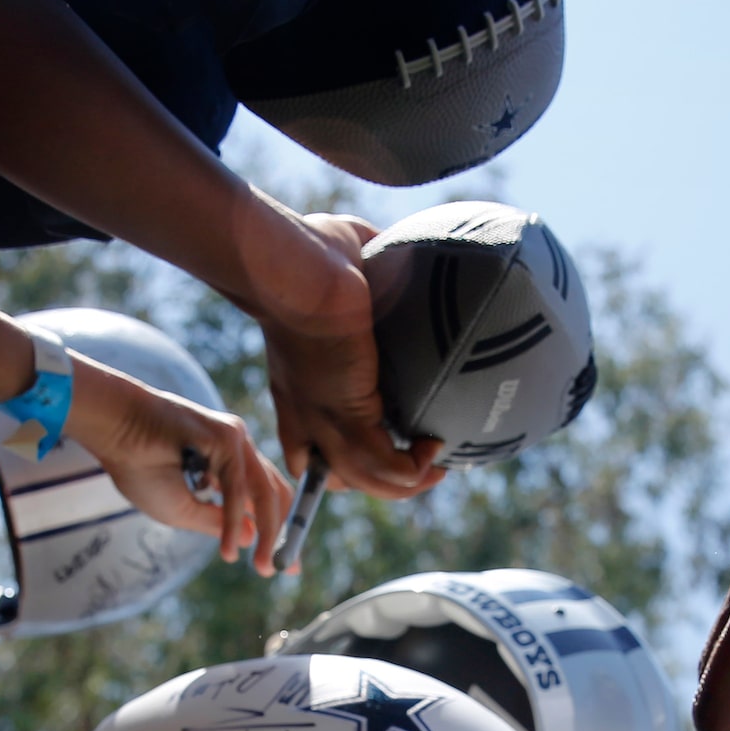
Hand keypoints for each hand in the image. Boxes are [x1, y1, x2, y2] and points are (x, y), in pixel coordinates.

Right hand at [64, 355, 295, 574]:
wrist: (113, 430)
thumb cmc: (138, 465)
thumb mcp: (181, 509)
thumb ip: (217, 522)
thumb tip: (251, 539)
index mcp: (228, 464)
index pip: (265, 499)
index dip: (279, 531)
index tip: (285, 565)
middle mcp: (238, 450)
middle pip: (274, 496)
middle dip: (283, 534)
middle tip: (283, 569)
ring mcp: (235, 441)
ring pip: (263, 493)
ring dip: (268, 534)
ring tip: (262, 567)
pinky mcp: (227, 436)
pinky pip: (238, 487)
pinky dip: (235, 520)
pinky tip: (229, 549)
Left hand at [249, 210, 445, 500]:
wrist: (293, 265)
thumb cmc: (309, 252)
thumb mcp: (341, 265)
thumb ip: (369, 266)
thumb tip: (403, 247)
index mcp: (298, 388)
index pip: (311, 452)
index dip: (343, 463)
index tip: (383, 444)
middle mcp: (307, 413)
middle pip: (339, 477)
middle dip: (382, 482)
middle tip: (420, 465)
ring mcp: (325, 419)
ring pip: (365, 481)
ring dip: (407, 483)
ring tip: (436, 465)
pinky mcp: (347, 415)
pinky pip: (385, 468)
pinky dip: (413, 469)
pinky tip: (434, 447)